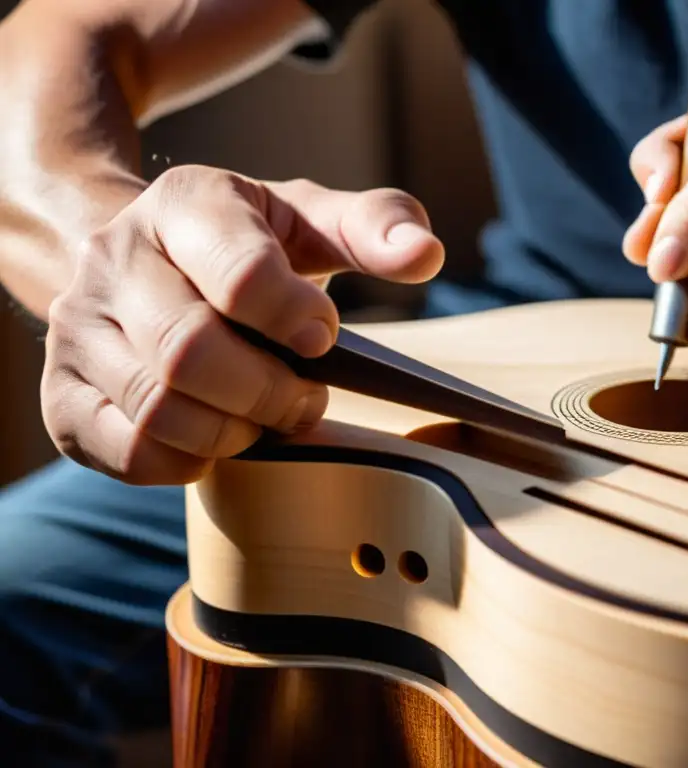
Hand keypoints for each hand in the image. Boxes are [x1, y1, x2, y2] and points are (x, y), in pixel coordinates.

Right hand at [42, 165, 443, 484]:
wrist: (150, 262)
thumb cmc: (247, 246)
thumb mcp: (311, 221)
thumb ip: (376, 226)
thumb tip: (425, 253)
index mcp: (183, 204)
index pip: (240, 274)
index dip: (295, 319)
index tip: (323, 338)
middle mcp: (112, 258)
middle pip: (191, 353)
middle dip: (271, 393)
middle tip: (308, 398)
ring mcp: (76, 329)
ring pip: (159, 410)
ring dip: (235, 431)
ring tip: (264, 416)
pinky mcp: (63, 395)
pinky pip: (129, 452)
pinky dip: (189, 461)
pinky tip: (217, 436)